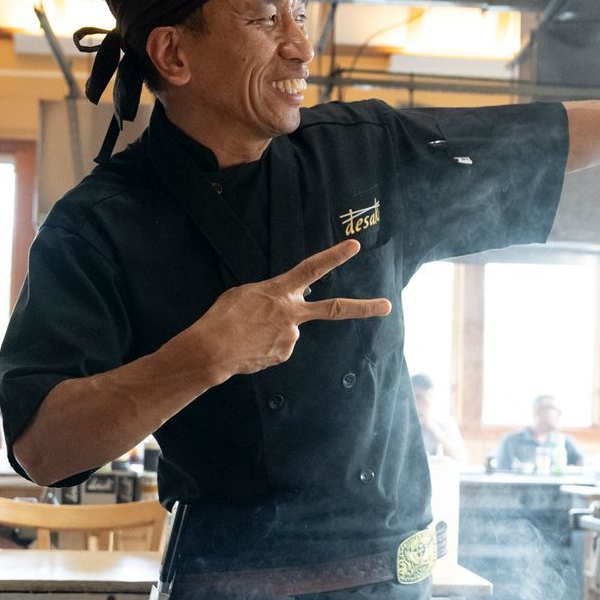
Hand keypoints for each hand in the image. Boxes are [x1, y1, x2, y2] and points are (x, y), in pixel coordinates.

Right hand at [187, 239, 390, 380]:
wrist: (212, 350)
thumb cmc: (222, 317)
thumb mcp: (244, 293)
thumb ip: (270, 296)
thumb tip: (282, 308)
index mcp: (280, 291)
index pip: (312, 268)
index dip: (334, 255)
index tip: (354, 246)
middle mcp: (292, 314)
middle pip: (334, 308)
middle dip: (364, 307)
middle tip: (387, 306)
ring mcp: (291, 337)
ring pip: (288, 330)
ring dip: (272, 331)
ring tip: (249, 334)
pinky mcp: (284, 354)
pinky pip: (278, 346)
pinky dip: (266, 345)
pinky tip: (250, 346)